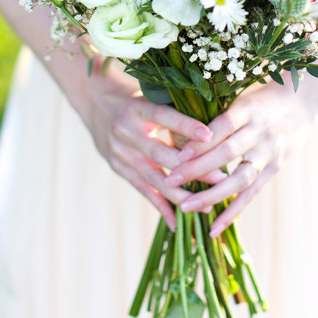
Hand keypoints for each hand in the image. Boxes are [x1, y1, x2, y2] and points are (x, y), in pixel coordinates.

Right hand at [81, 70, 220, 230]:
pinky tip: (178, 222)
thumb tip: (214, 124)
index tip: (210, 135)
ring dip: (181, 194)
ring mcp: (121, 153)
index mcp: (138, 108)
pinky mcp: (119, 168)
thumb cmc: (137, 99)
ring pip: (154, 178)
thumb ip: (176, 109)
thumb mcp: (151, 95)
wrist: (96, 104)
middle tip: (221, 178)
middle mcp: (127, 131)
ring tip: (207, 206)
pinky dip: (161, 207)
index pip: (164, 116)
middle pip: (161, 154)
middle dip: (192, 168)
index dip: (186, 126)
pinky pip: (143, 190)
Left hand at [163, 81, 314, 237]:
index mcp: (248, 110)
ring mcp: (269, 152)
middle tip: (171, 180)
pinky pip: (252, 193)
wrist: (302, 102)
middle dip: (197, 169)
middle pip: (228, 153)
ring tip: (187, 207)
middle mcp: (260, 132)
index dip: (202, 141)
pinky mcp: (275, 168)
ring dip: (212, 195)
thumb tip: (180, 130)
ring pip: (240, 178)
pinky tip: (216, 226)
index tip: (178, 154)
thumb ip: (217, 113)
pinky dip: (233, 210)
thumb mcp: (241, 97)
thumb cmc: (261, 98)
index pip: (222, 126)